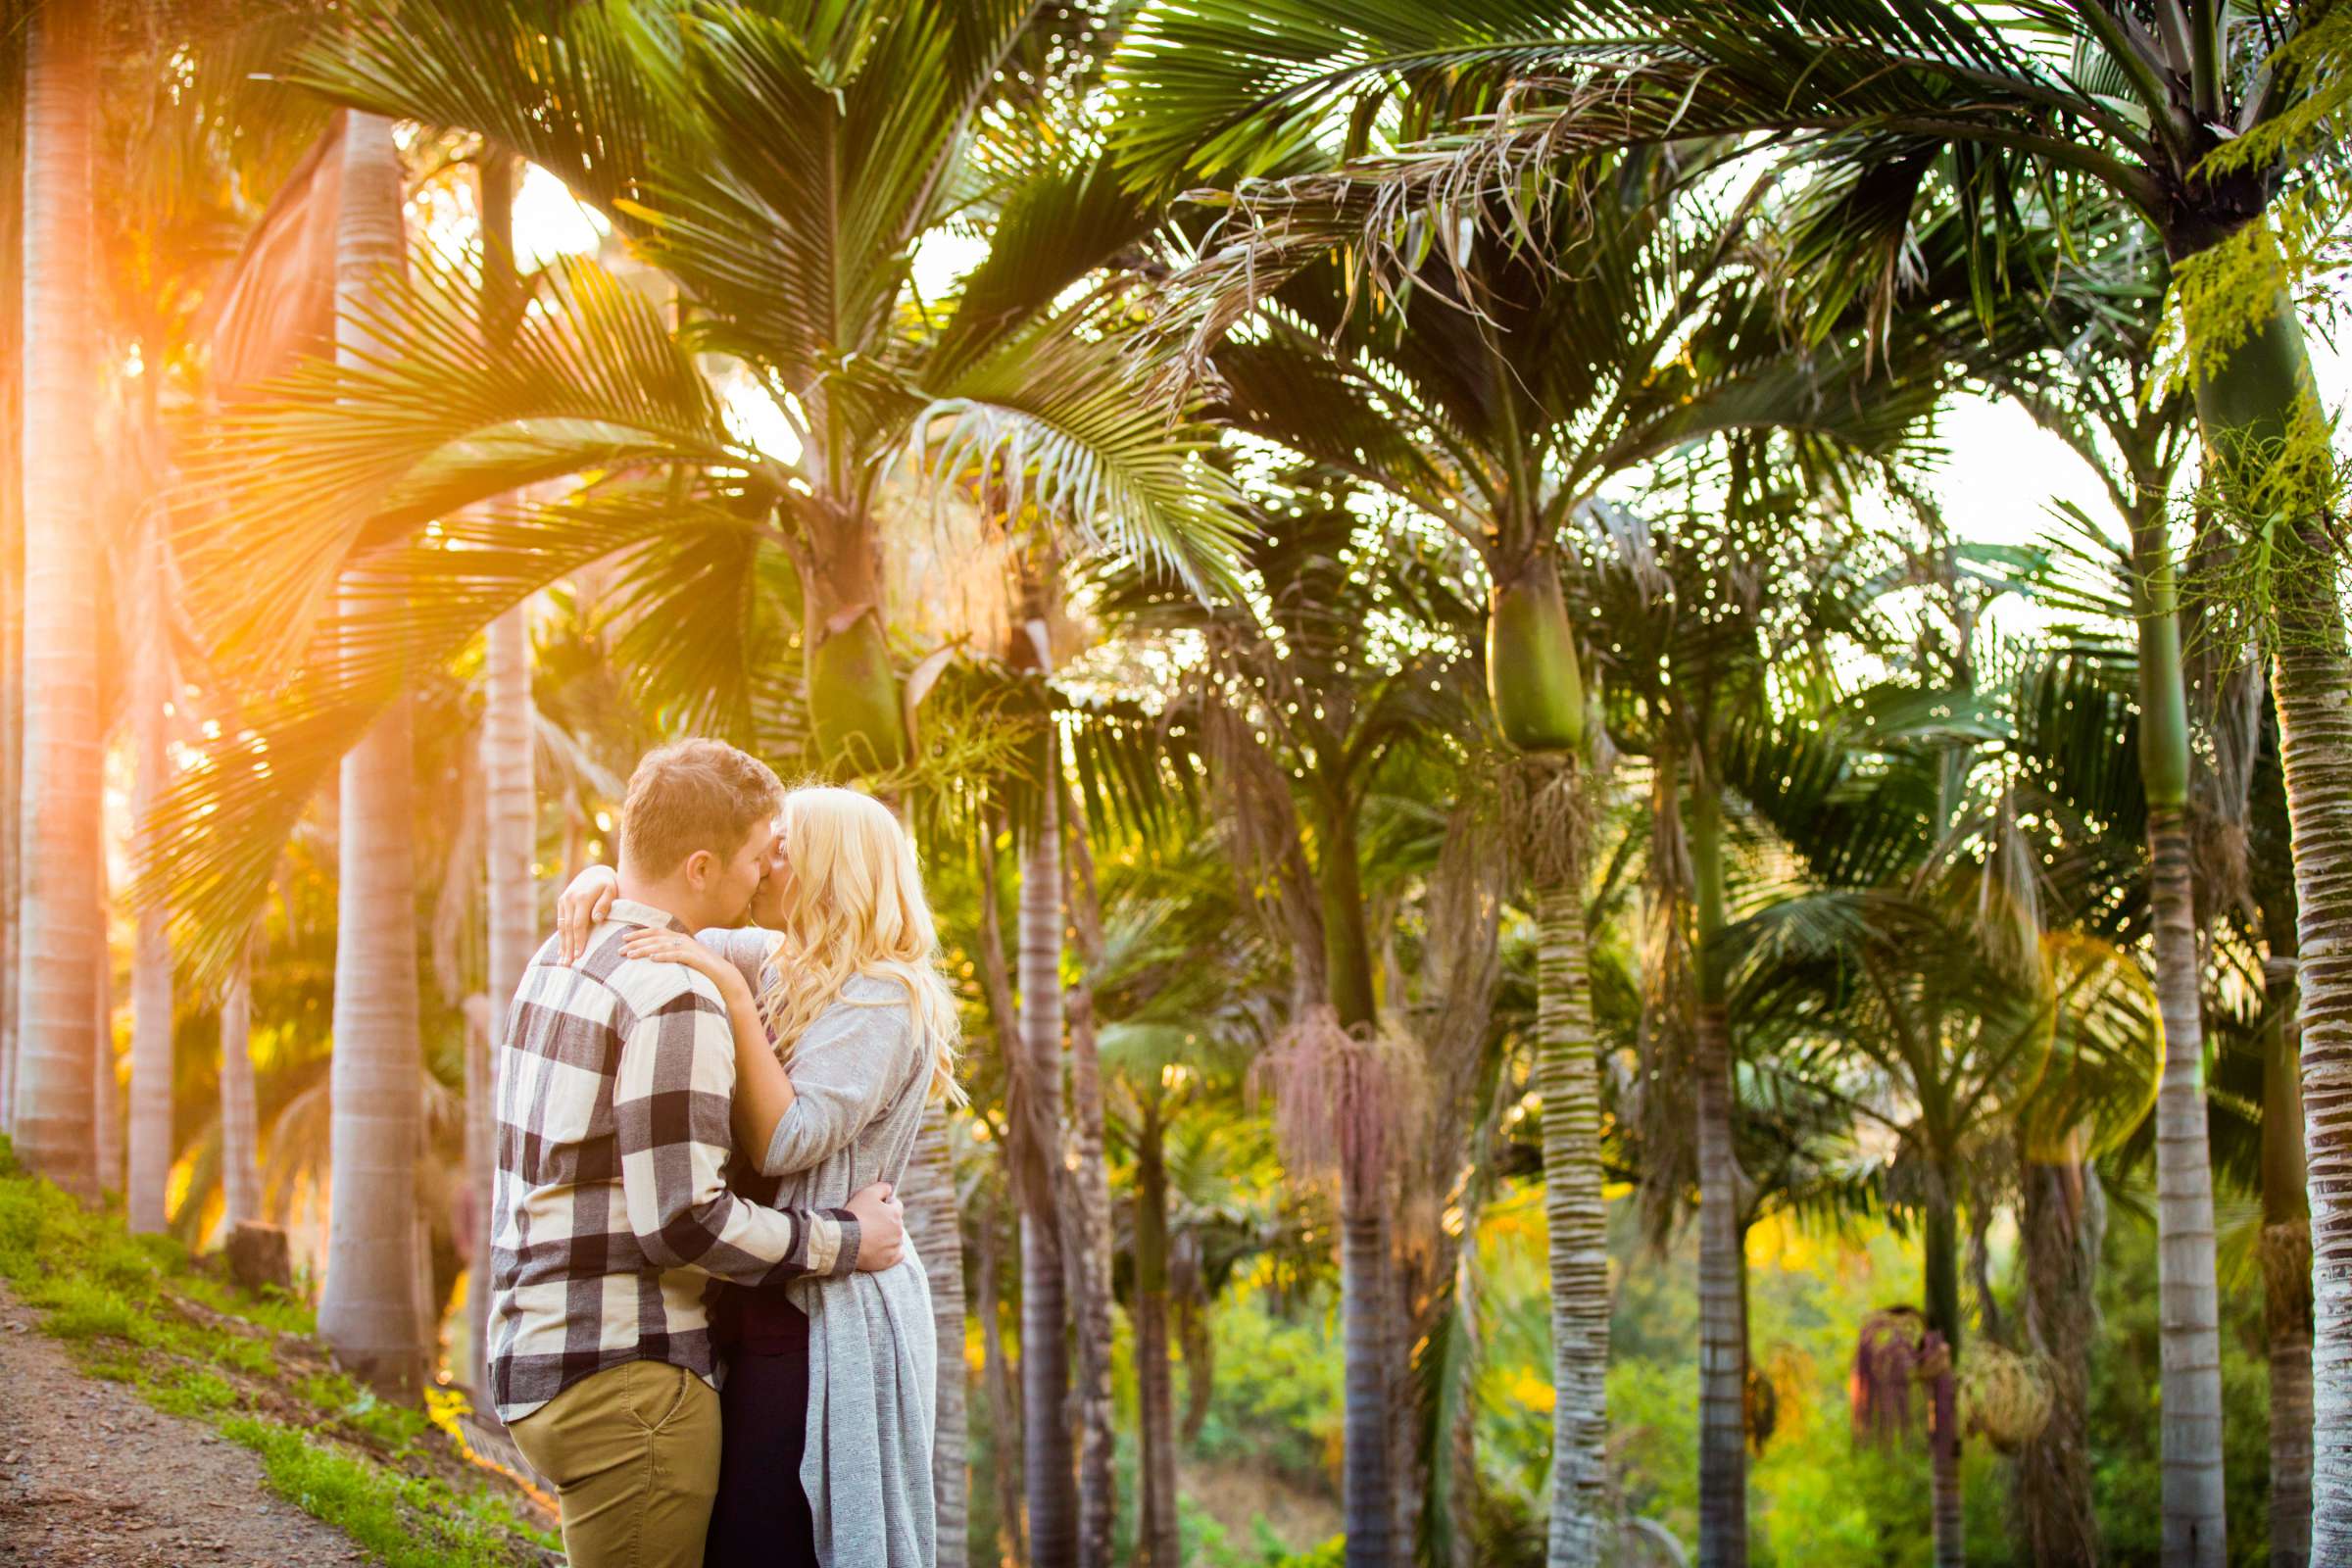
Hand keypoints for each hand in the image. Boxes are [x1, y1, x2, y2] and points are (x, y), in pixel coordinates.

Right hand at [556, 865, 619, 962]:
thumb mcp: (610, 891)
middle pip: (568, 928)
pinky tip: (561, 950)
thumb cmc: (607, 885)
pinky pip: (560, 923)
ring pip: (561, 927)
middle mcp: (569, 900)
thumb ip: (604, 904)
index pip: (579, 924)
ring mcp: (563, 901)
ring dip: (562, 945)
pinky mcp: (561, 903)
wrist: (594, 872)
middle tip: (567, 965)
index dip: (579, 941)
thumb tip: (596, 920)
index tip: (580, 955)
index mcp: (581, 898)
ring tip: (563, 962)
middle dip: (568, 948)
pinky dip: (561, 937)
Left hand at [618, 929, 738, 993]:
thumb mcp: (684, 961)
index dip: (639, 933)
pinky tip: (652, 959)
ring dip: (645, 950)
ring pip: (663, 945)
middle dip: (636, 943)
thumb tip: (651, 959)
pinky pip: (677, 956)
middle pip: (656, 937)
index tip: (623, 939)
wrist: (726, 978)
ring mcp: (691, 949)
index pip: (656, 932)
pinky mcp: (696, 959)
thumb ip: (670, 956)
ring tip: (630, 955)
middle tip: (620, 950)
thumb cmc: (703, 972)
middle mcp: (684, 940)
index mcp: (680, 938)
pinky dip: (664, 956)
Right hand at [846, 1182, 904, 1270]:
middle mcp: (899, 1229)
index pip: (896, 1205)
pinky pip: (898, 1255)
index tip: (874, 1209)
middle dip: (886, 1222)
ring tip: (871, 1237)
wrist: (844, 1240)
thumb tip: (889, 1189)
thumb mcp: (867, 1193)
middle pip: (896, 1222)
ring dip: (888, 1237)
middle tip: (870, 1224)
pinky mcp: (889, 1260)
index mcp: (895, 1213)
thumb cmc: (855, 1215)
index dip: (885, 1205)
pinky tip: (883, 1250)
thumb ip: (882, 1187)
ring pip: (896, 1238)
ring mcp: (895, 1245)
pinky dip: (892, 1252)